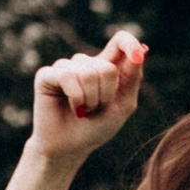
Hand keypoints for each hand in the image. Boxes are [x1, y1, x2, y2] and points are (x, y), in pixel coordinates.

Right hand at [30, 31, 147, 169]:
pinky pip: (67, 76)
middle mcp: (85, 63)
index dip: (129, 43)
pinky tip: (72, 107)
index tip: (138, 55)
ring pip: (88, 72)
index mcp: (106, 67)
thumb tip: (142, 49)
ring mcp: (65, 67)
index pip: (120, 41)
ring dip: (90, 99)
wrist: (71, 148)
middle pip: (106, 67)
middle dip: (106, 94)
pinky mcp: (47, 75)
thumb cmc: (97, 128)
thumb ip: (133, 77)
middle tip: (97, 108)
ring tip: (84, 109)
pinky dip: (75, 97)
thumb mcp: (123, 105)